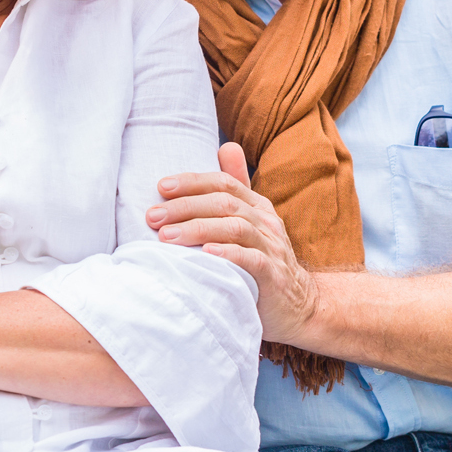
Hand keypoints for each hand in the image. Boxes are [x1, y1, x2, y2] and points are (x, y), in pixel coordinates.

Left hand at [146, 143, 323, 344]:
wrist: (298, 305)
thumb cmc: (263, 260)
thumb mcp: (252, 220)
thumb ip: (238, 186)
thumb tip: (226, 145)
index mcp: (257, 206)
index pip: (224, 184)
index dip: (193, 182)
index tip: (161, 187)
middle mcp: (265, 223)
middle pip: (225, 204)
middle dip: (186, 206)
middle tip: (153, 216)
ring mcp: (272, 248)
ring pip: (235, 228)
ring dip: (198, 229)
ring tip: (166, 236)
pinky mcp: (273, 276)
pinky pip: (252, 260)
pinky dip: (228, 255)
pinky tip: (205, 254)